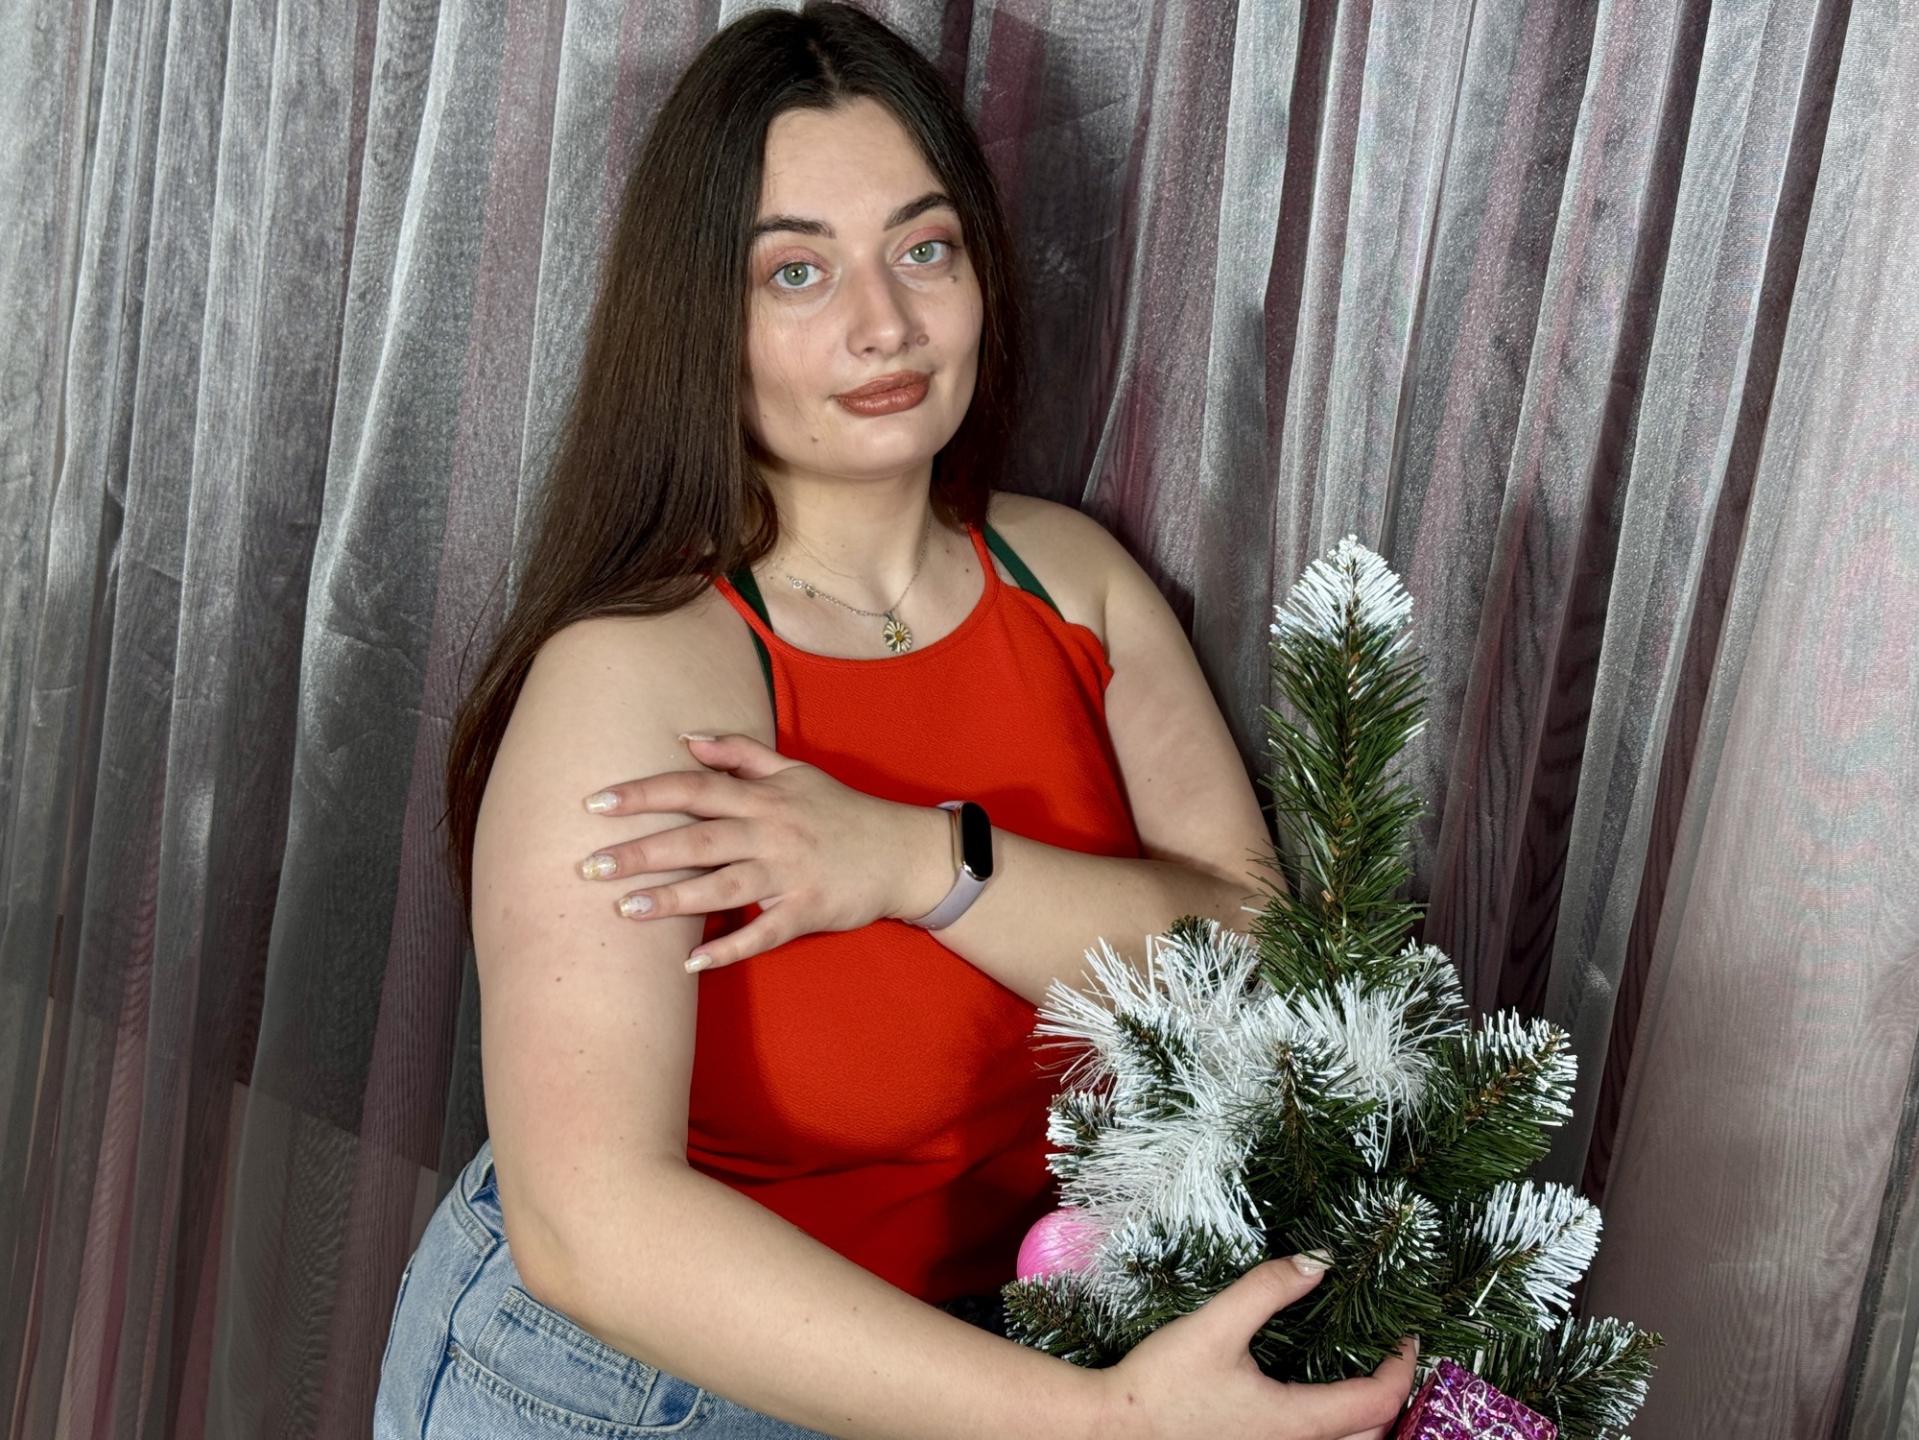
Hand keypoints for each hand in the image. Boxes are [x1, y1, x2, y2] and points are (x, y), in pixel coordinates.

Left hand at [575, 732, 925, 970]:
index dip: (643, 793)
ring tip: (625, 910)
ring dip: (673, 898)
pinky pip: (762, 933)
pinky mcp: (807, 910)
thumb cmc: (842, 812)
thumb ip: (740, 753)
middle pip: (697, 837)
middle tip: (589, 865)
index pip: (693, 788)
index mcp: (763, 797)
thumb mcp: (795, 771)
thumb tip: (686, 738)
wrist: (903, 852)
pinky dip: (727, 948)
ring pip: (723, 885)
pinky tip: (689, 964)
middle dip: (642, 850)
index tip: (595, 803)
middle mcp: (771, 830)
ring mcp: (789, 872)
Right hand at [1092, 1256, 1418, 1439]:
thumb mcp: (1216, 1325)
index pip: (1378, 1401)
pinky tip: (1313, 1398)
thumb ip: (1268, 1289)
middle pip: (1373, 1434)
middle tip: (1389, 1354)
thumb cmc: (1162, 1383)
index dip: (1402, 1367)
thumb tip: (1319, 1261)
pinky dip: (1333, 1427)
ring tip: (1360, 1376)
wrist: (1115, 1429)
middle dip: (1392, 1397)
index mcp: (1296, 1421)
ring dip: (1365, 1418)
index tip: (1406, 1335)